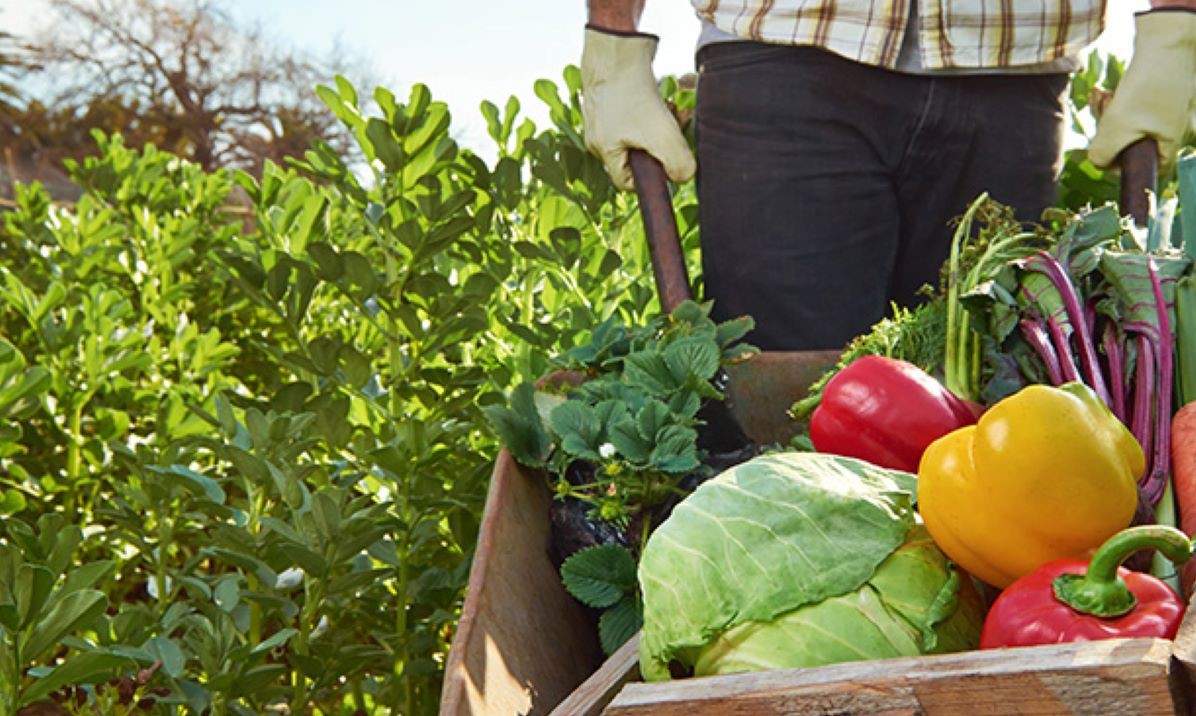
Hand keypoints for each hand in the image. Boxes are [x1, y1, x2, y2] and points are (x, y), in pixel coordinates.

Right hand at [580, 27, 695, 189]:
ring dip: (662, 124)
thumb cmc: (633, 93)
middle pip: (638, 153)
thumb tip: (684, 176)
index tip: (669, 162)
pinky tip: (665, 97)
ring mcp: (604, 113)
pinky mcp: (613, 95)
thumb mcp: (662, 136)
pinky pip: (637, 111)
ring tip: (674, 110)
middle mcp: (599, 134)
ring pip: (641, 131)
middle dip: (663, 145)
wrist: (618, 46)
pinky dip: (655, 107)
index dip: (651, 178)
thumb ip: (678, 164)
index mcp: (603, 150)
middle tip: (677, 129)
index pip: (626, 181)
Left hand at [1089, 10, 1195, 169]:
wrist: (1165, 41)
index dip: (1123, 166)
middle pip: (1131, 143)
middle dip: (1108, 130)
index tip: (1105, 151)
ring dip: (1106, 113)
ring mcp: (1164, 110)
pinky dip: (1114, 101)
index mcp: (1169, 142)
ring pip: (1126, 123)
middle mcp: (1171, 127)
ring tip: (1100, 96)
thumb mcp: (1116, 128)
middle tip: (1101, 111)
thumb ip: (1103, 154)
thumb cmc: (1146, 88)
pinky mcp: (1156, 93)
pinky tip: (1101, 91)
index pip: (1150, 168)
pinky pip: (1129, 106)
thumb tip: (1098, 162)